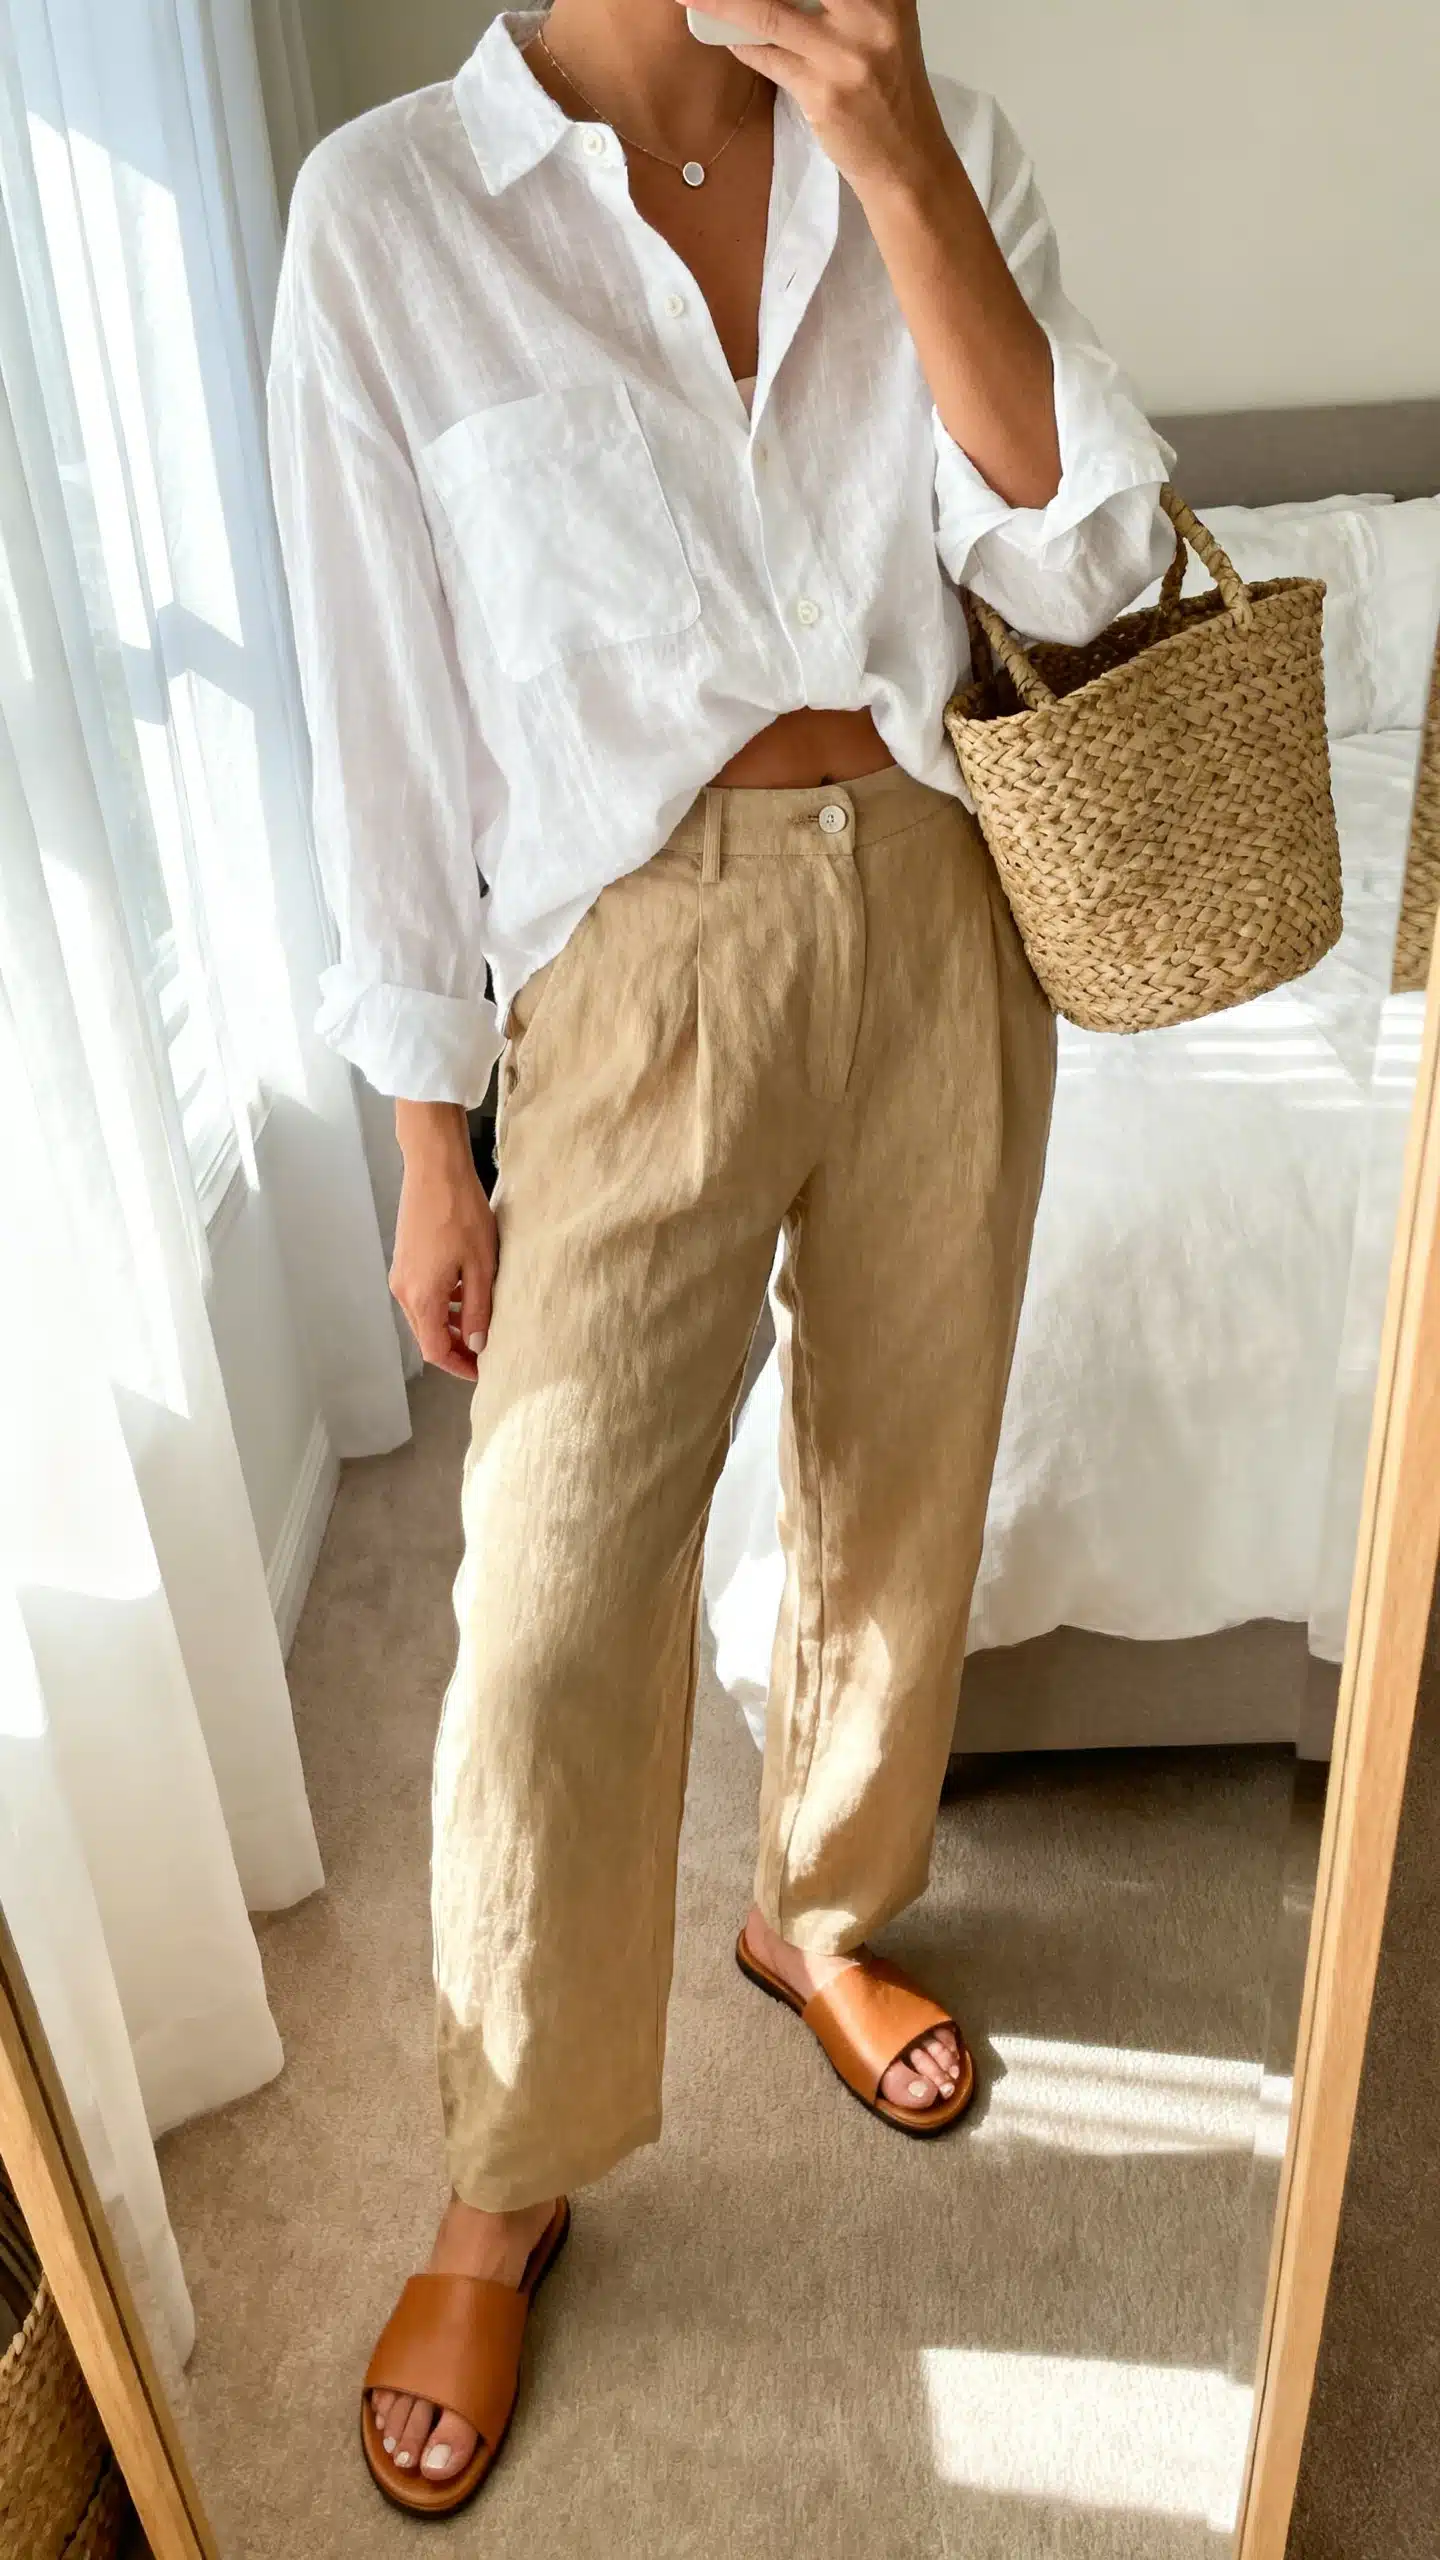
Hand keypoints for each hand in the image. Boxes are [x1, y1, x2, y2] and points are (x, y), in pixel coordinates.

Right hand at [391, 1101, 496, 1380]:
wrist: (434, 1168)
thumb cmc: (461, 1213)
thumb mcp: (481, 1266)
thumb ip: (479, 1310)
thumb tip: (478, 1345)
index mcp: (422, 1297)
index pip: (437, 1350)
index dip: (460, 1366)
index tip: (484, 1370)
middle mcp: (403, 1291)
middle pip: (427, 1336)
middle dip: (456, 1348)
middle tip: (486, 1352)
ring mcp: (401, 1274)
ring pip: (425, 1316)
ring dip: (450, 1325)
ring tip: (482, 1322)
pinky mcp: (404, 1259)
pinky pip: (422, 1295)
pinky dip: (443, 1304)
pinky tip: (466, 1293)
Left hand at [683, 0, 952, 199]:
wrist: (906, 157)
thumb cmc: (887, 86)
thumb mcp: (879, 23)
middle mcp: (871, 11)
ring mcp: (845, 53)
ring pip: (767, 12)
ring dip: (723, 4)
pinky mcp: (822, 92)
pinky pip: (765, 57)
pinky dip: (742, 44)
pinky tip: (727, 36)